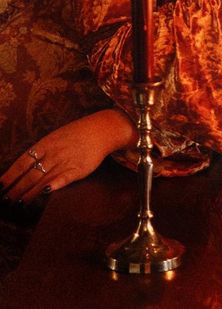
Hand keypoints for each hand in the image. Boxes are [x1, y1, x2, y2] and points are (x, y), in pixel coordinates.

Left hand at [0, 109, 135, 204]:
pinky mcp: (78, 170)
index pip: (23, 162)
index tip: (0, 185)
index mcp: (46, 144)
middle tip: (5, 200)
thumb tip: (25, 165)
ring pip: (43, 179)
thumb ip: (42, 151)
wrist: (101, 130)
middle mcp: (53, 154)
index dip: (10, 175)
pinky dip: (54, 185)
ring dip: (29, 193)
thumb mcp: (56, 137)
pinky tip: (45, 193)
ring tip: (19, 203)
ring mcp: (65, 162)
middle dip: (16, 188)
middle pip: (30, 174)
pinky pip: (63, 179)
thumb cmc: (76, 134)